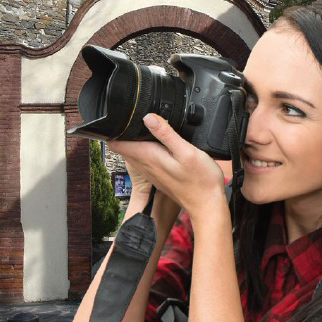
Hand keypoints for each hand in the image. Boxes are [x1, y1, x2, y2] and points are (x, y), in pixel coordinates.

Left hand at [109, 114, 229, 225]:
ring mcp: (151, 172)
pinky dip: (142, 148)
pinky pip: (142, 160)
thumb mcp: (186, 151)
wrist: (207, 205)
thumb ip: (166, 134)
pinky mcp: (159, 176)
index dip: (113, 130)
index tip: (118, 117)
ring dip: (131, 140)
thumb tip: (148, 117)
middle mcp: (146, 166)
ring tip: (139, 126)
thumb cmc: (201, 181)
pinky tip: (154, 143)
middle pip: (122, 147)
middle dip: (122, 132)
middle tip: (129, 117)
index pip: (117, 144)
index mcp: (149, 157)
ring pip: (132, 153)